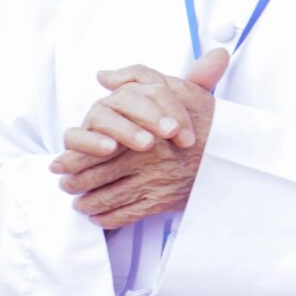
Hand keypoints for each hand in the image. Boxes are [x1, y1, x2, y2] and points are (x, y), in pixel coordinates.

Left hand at [50, 49, 227, 229]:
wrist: (236, 151)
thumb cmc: (205, 118)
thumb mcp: (176, 88)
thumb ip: (138, 77)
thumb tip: (103, 76)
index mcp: (140, 133)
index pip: (93, 149)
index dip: (71, 159)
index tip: (59, 163)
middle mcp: (142, 161)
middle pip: (93, 177)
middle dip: (73, 184)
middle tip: (66, 184)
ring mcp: (152, 185)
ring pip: (105, 199)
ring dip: (87, 203)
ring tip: (80, 201)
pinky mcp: (161, 203)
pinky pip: (124, 216)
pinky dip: (107, 219)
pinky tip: (100, 215)